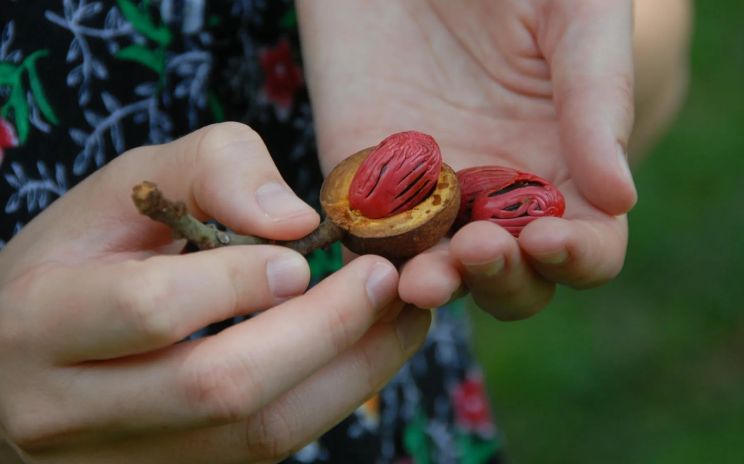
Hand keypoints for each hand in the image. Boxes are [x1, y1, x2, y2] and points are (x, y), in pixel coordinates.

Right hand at [0, 123, 430, 462]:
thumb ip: (210, 170)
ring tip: (400, 314)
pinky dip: (330, 396)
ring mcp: (122, 459)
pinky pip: (267, 449)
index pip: (150, 308)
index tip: (304, 253)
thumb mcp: (125, 188)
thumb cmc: (82, 258)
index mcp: (41, 319)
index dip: (239, 280)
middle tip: (384, 279)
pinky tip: (363, 349)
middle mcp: (67, 409)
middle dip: (323, 329)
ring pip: (257, 435)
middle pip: (219, 386)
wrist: (26, 354)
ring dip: (350, 371)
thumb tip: (296, 222)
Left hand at [299, 0, 635, 318]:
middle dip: (504, 279)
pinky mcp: (362, 180)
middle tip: (478, 248)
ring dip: (438, 287)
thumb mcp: (576, 13)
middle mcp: (499, 191)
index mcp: (566, 161)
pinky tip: (373, 265)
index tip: (548, 237)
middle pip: (517, 278)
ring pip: (441, 275)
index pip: (590, 245)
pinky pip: (368, 243)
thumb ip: (599, 96)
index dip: (579, 257)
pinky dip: (372, 266)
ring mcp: (428, 194)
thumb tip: (619, 197)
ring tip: (423, 277)